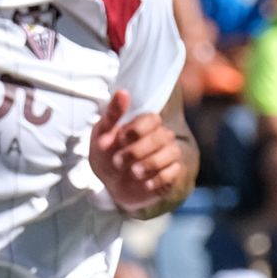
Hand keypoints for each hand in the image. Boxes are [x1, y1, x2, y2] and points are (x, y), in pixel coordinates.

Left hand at [88, 90, 187, 212]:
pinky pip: (174, 172)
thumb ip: (113, 114)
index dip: (137, 129)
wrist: (112, 185)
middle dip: (137, 151)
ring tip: (133, 172)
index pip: (153, 119)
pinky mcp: (173, 173)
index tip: (121, 138)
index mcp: (145, 123)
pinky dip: (158, 179)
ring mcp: (169, 154)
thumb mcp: (102, 134)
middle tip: (118, 161)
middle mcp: (161, 136)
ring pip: (171, 153)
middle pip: (162, 136)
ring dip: (149, 164)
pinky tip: (145, 183)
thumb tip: (122, 93)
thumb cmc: (108, 155)